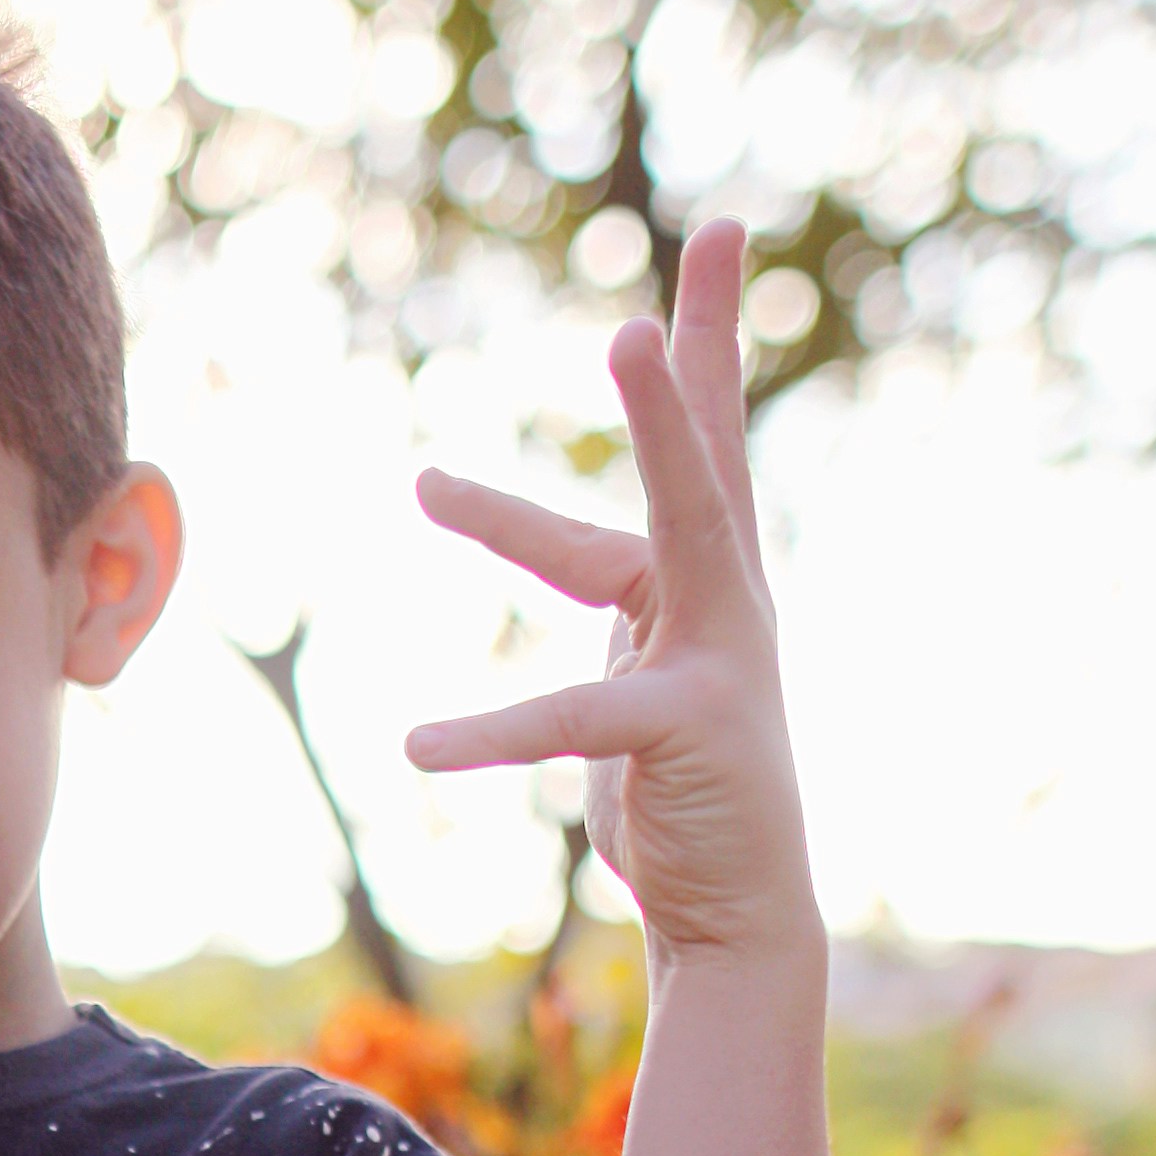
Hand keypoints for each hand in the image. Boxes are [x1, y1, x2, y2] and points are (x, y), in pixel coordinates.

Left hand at [403, 218, 817, 967]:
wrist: (736, 916)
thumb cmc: (681, 796)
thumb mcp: (637, 681)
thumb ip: (622, 619)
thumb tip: (597, 571)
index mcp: (708, 579)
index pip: (703, 442)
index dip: (702, 345)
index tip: (718, 239)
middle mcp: (728, 600)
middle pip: (709, 460)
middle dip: (692, 368)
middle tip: (695, 265)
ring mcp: (720, 661)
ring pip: (669, 538)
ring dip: (622, 471)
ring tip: (501, 458)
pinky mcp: (688, 730)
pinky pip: (571, 717)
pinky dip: (491, 733)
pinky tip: (418, 747)